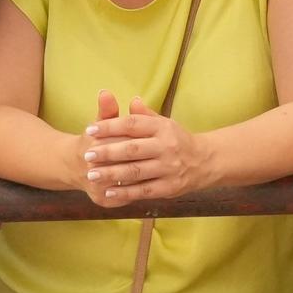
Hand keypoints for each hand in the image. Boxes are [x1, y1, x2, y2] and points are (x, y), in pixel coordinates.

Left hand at [81, 91, 212, 206]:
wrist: (205, 161)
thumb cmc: (177, 140)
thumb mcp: (164, 123)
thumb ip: (145, 115)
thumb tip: (131, 100)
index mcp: (162, 127)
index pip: (132, 124)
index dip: (110, 126)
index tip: (90, 129)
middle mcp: (166, 146)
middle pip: (132, 149)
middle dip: (107, 152)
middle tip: (87, 155)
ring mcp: (168, 167)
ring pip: (136, 171)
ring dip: (112, 174)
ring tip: (91, 175)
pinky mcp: (169, 186)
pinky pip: (144, 190)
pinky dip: (125, 192)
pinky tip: (109, 192)